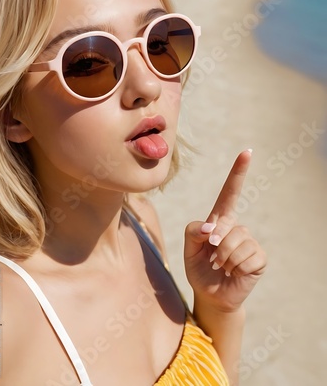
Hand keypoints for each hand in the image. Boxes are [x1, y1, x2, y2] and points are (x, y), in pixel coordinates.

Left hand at [184, 150, 266, 312]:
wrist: (210, 295)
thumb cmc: (199, 267)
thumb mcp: (188, 248)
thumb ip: (193, 231)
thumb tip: (213, 229)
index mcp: (220, 220)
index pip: (229, 193)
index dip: (238, 172)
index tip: (247, 152)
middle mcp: (236, 228)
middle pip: (226, 227)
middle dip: (215, 246)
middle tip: (212, 260)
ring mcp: (249, 242)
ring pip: (235, 243)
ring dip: (224, 259)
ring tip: (223, 266)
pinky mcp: (258, 258)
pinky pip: (247, 257)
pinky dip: (236, 267)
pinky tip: (234, 272)